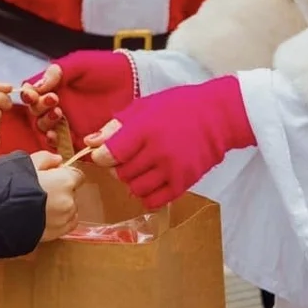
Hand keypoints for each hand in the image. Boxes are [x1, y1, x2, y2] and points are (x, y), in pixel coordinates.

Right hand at [18, 50, 138, 140]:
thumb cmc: (106, 68)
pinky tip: (58, 136)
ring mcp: (70, 124)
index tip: (34, 93)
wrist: (133, 81)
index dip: (30, 96)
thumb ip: (58, 71)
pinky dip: (57, 143)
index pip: (33, 96)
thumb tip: (36, 85)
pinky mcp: (82, 138)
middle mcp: (59, 107)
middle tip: (53, 101)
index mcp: (54, 88)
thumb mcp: (80, 63)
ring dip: (45, 126)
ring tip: (57, 115)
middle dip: (39, 110)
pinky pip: (64, 145)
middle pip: (36, 115)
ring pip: (46, 131)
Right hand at [32, 151, 83, 241]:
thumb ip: (46, 159)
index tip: (54, 176)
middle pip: (73, 193)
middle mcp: (69, 201)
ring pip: (71, 210)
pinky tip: (46, 217)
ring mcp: (63, 220)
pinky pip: (67, 225)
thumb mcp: (26, 163)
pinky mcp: (56, 234)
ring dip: (61, 206)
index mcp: (65, 181)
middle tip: (41, 191)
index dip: (65, 175)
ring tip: (40, 206)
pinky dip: (61, 220)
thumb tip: (58, 160)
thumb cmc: (10, 185)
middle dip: (62, 191)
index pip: (78, 176)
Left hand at [83, 76, 254, 209]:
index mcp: (145, 129)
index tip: (104, 153)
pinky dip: (147, 195)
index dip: (101, 156)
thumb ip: (115, 126)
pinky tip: (150, 182)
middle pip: (121, 173)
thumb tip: (90, 142)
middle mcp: (158, 152)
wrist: (217, 116)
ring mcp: (172, 170)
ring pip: (135, 188)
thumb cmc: (178, 107)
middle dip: (117, 167)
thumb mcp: (143, 108)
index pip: (111, 154)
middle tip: (126, 158)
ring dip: (131, 181)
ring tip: (140, 169)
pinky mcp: (184, 183)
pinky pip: (155, 200)